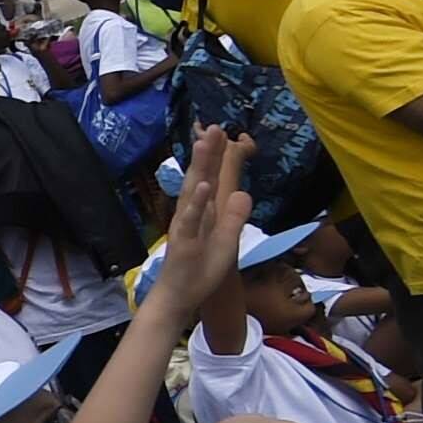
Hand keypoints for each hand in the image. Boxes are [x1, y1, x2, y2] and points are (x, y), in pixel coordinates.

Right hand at [141, 132, 254, 324]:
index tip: (222, 133)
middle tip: (213, 126)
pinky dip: (197, 202)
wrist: (180, 297)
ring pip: (193, 191)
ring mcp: (186, 225)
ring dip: (199, 166)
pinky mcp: (183, 240)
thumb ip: (234, 217)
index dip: (217, 158)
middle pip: (201, 177)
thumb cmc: (200, 271)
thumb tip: (243, 193)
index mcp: (205, 212)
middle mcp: (193, 213)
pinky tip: (203, 185)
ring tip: (204, 143)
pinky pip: (191, 218)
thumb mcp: (228, 240)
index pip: (213, 179)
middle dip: (207, 152)